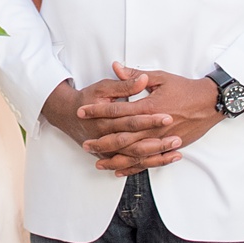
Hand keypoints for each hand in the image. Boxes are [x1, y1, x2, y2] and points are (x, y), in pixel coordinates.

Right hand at [38, 76, 176, 172]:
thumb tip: (142, 78)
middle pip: (134, 142)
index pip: (131, 119)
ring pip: (135, 157)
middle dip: (157, 141)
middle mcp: (105, 137)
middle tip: (177, 137)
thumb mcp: (104, 87)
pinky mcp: (110, 157)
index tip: (167, 116)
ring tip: (176, 150)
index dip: (149, 119)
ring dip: (156, 155)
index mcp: (104, 118)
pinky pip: (131, 164)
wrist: (66, 114)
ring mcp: (107, 150)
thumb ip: (125, 84)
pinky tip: (166, 159)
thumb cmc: (87, 98)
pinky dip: (149, 163)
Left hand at [77, 62, 219, 174]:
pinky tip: (120, 170)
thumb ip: (135, 75)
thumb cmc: (185, 88)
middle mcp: (153, 126)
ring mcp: (161, 139)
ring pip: (133, 153)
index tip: (82, 111)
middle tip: (85, 143)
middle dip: (102, 140)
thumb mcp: (160, 77)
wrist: (210, 103)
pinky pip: (148, 161)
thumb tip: (115, 67)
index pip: (117, 110)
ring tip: (98, 161)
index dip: (98, 111)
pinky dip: (133, 167)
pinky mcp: (168, 147)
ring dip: (114, 158)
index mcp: (149, 106)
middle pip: (122, 136)